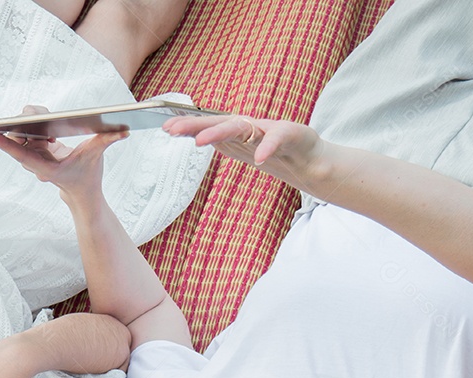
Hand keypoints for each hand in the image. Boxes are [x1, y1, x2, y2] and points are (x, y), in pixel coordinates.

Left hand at [0, 106, 128, 203]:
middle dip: (19, 124)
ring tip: (38, 114)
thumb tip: (123, 131)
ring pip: (21, 133)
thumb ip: (107, 141)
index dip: (4, 144)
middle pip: (18, 138)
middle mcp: (35, 162)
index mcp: (45, 168)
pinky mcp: (37, 149)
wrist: (82, 192)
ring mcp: (34, 156)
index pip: (21, 154)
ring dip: (27, 121)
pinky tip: (44, 117)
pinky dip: (34, 122)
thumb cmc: (87, 177)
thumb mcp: (96, 157)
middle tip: (29, 113)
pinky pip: (28, 131)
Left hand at [162, 115, 322, 190]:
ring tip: (201, 142)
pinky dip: (268, 147)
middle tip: (173, 131)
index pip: (209, 125)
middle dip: (195, 125)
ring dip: (220, 132)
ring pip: (242, 128)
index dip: (188, 125)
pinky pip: (277, 140)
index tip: (164, 128)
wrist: (308, 160)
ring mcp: (269, 130)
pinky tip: (259, 158)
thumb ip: (220, 140)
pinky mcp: (290, 135)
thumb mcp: (242, 148)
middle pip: (219, 122)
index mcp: (238, 130)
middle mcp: (250, 126)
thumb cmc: (272, 151)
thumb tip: (191, 134)